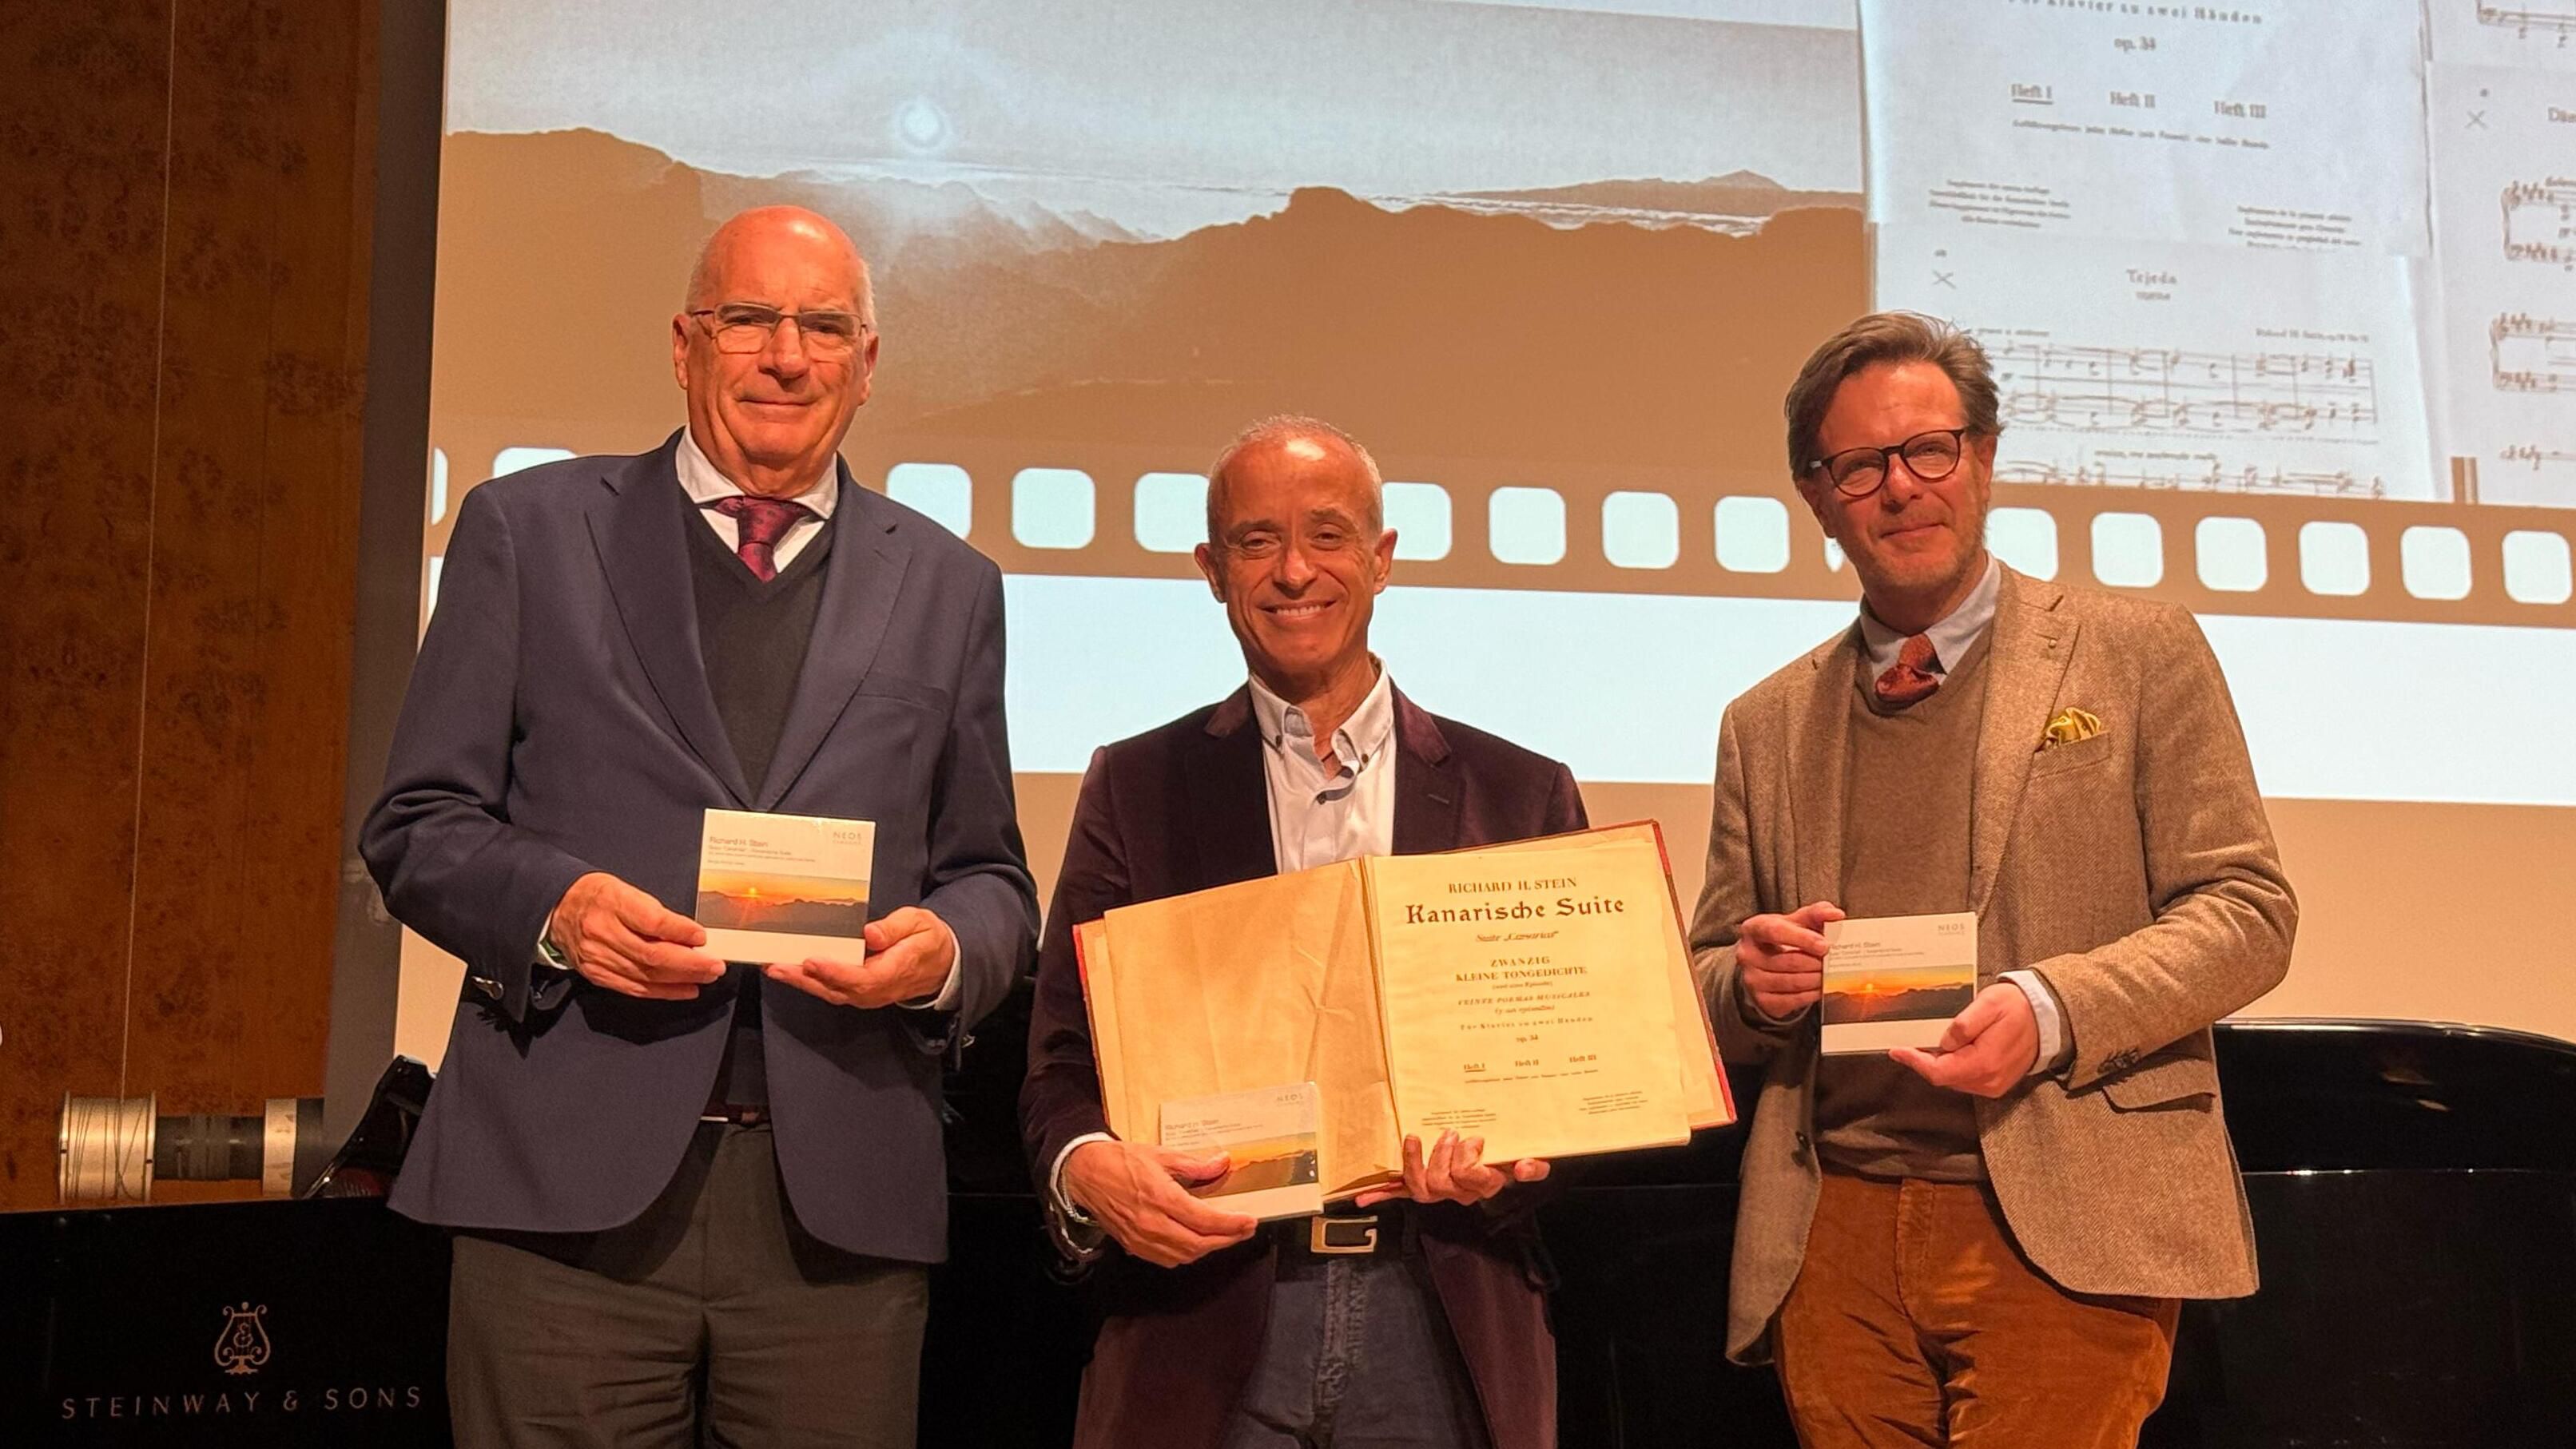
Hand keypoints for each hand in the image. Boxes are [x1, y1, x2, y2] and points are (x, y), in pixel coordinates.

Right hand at [547, 872, 726, 1000]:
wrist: (559, 908)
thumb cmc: (599, 896)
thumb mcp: (626, 890)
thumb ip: (655, 913)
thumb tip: (689, 936)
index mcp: (612, 903)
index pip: (652, 921)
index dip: (680, 931)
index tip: (702, 937)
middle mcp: (603, 932)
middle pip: (652, 954)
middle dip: (689, 964)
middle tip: (715, 966)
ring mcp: (598, 957)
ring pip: (646, 975)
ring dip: (681, 980)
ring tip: (706, 977)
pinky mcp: (597, 974)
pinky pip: (634, 988)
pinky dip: (663, 992)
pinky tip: (684, 990)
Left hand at [764, 906, 958, 1009]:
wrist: (940, 965)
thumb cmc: (927, 939)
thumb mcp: (919, 923)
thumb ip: (895, 928)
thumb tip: (871, 934)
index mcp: (896, 969)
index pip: (863, 978)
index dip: (835, 972)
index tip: (812, 960)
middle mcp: (879, 988)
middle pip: (838, 990)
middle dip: (805, 979)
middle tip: (777, 966)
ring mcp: (868, 994)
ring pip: (831, 993)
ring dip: (801, 982)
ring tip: (775, 968)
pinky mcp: (860, 993)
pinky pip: (832, 991)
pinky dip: (810, 983)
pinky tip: (791, 972)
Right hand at [1063, 1139, 1258, 1267]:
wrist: (1085, 1174)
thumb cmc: (1121, 1161)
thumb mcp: (1161, 1154)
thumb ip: (1194, 1164)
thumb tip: (1222, 1163)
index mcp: (1161, 1197)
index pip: (1205, 1220)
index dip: (1231, 1224)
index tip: (1249, 1221)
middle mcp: (1152, 1223)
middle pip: (1199, 1244)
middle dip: (1226, 1239)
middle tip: (1243, 1230)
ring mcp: (1142, 1239)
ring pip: (1184, 1255)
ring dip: (1208, 1248)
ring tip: (1225, 1236)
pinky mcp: (1133, 1246)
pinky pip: (1167, 1258)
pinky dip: (1187, 1254)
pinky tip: (1197, 1243)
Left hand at [1354, 1130, 1549, 1207]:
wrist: (1505, 1162)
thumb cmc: (1515, 1156)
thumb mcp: (1533, 1160)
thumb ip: (1534, 1166)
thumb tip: (1523, 1167)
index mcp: (1485, 1185)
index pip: (1472, 1179)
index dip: (1469, 1160)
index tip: (1476, 1139)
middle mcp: (1461, 1192)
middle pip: (1442, 1184)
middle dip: (1442, 1156)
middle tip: (1451, 1133)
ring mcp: (1440, 1189)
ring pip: (1421, 1188)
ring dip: (1414, 1161)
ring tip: (1417, 1138)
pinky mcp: (1423, 1184)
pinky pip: (1401, 1193)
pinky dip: (1381, 1195)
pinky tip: (1361, 1198)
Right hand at [1735, 901, 1844, 1022]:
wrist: (1765, 961)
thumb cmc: (1784, 936)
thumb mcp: (1797, 920)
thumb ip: (1817, 913)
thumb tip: (1835, 914)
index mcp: (1753, 929)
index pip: (1775, 932)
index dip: (1802, 938)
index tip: (1825, 945)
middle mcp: (1747, 955)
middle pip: (1788, 961)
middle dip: (1816, 963)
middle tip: (1833, 962)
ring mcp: (1752, 979)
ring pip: (1791, 982)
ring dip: (1816, 980)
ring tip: (1828, 974)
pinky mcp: (1761, 1000)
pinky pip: (1791, 1000)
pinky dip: (1810, 995)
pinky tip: (1819, 987)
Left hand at [1892, 982, 2038, 1097]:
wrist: (2047, 1018)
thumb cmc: (2018, 1008)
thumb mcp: (1989, 1005)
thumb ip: (1964, 1025)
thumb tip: (1944, 1042)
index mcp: (1984, 1063)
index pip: (1939, 1072)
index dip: (1915, 1062)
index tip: (1898, 1051)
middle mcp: (1989, 1080)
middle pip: (1944, 1077)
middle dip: (1926, 1060)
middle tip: (1914, 1041)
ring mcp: (1994, 1084)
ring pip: (1954, 1079)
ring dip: (1940, 1063)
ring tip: (1937, 1041)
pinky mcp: (1996, 1083)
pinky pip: (1966, 1078)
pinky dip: (1955, 1065)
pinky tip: (1954, 1049)